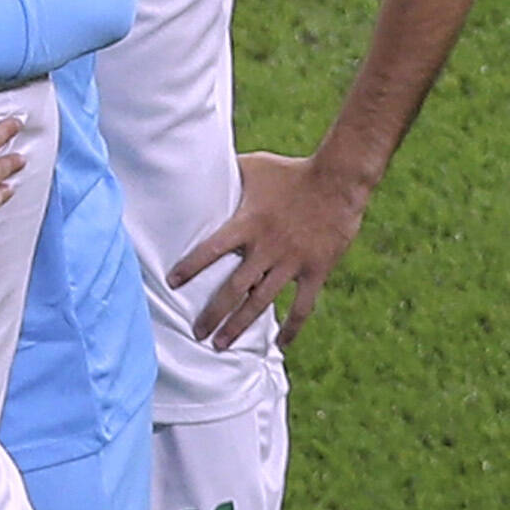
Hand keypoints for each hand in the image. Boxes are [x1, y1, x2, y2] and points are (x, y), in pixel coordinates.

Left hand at [172, 147, 369, 348]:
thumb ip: (228, 173)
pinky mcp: (316, 270)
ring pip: (260, 303)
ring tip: (221, 346)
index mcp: (247, 224)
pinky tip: (281, 344)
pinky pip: (302, 306)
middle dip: (212, 315)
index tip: (171, 284)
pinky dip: (292, 328)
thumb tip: (199, 163)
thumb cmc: (292, 171)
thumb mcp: (255, 167)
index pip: (210, 250)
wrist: (338, 179)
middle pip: (232, 290)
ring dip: (239, 327)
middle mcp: (266, 248)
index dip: (190, 267)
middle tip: (196, 333)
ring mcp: (291, 262)